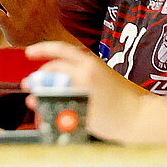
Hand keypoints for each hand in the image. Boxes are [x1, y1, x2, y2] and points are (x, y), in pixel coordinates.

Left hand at [23, 39, 154, 142]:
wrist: (137, 117)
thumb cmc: (120, 98)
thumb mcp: (101, 75)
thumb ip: (79, 72)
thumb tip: (54, 74)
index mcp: (90, 63)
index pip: (60, 49)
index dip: (42, 49)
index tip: (29, 52)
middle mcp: (84, 74)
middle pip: (51, 70)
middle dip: (38, 77)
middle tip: (31, 84)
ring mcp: (80, 92)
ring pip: (49, 89)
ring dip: (40, 94)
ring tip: (36, 100)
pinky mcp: (78, 110)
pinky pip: (55, 108)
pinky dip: (47, 109)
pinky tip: (47, 112)